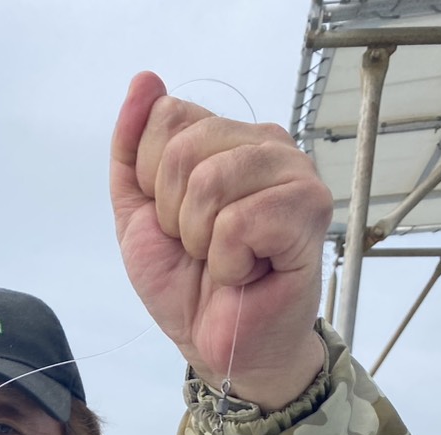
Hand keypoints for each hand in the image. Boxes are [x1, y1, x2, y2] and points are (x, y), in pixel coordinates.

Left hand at [111, 72, 332, 409]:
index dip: (153, 182)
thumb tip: (143, 82)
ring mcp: (294, 174)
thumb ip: (132, 151)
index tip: (175, 224)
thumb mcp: (138, 217)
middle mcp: (266, 144)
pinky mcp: (309, 212)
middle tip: (201, 249)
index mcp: (226, 138)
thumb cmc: (188, 285)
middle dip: (173, 215)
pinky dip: (229, 261)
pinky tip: (248, 273)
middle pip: (185, 147)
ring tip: (224, 261)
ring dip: (201, 239)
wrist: (219, 347)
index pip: (167, 117)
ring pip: (211, 181)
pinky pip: (240, 221)